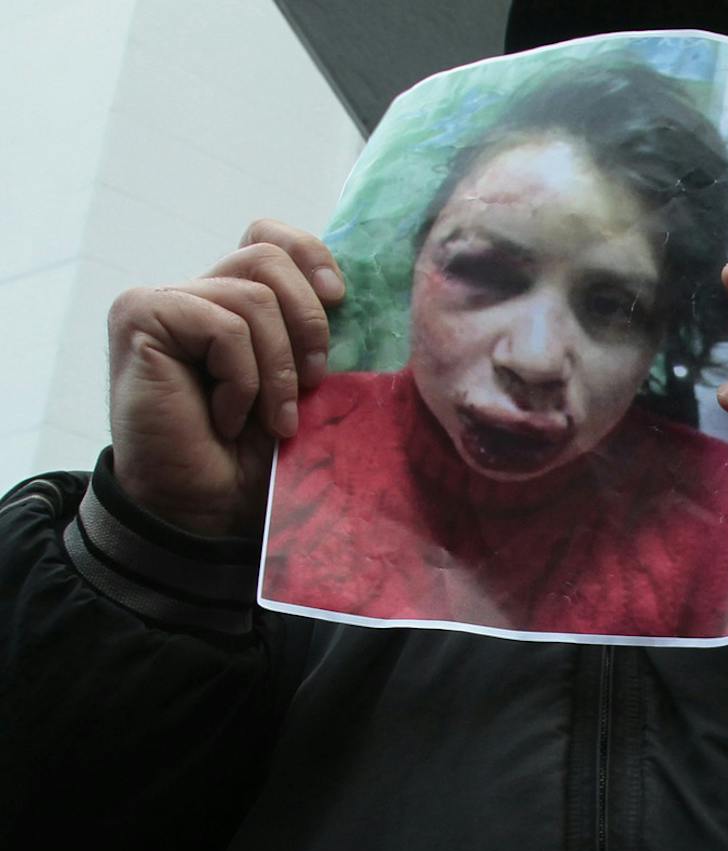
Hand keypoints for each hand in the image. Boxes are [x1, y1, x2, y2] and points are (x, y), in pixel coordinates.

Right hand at [107, 220, 342, 537]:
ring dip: (278, 370)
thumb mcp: (303, 388)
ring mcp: (163, 302)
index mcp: (232, 301)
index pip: (269, 237)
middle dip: (309, 323)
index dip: (310, 255)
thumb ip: (315, 338)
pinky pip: (224, 327)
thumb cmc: (253, 457)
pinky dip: (242, 380)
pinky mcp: (140, 317)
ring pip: (254, 298)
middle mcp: (194, 292)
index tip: (340, 297)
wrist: (203, 507)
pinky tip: (226, 418)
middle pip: (267, 257)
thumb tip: (358, 298)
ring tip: (270, 419)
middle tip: (314, 384)